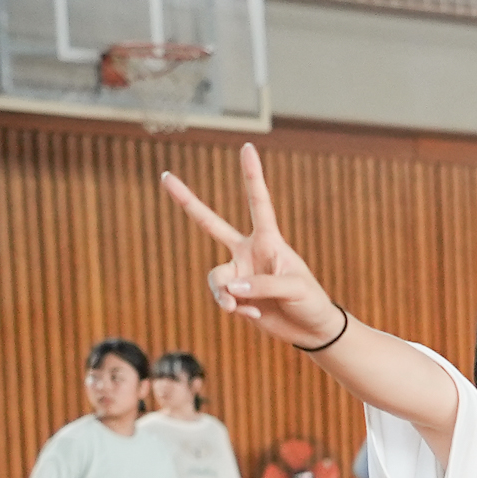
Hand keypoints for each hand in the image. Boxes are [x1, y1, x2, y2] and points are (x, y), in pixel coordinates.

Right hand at [161, 144, 342, 349]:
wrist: (310, 329)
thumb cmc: (311, 302)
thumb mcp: (294, 289)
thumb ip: (263, 286)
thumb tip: (231, 288)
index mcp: (268, 240)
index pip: (258, 203)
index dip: (252, 176)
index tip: (248, 147)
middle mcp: (248, 252)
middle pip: (210, 223)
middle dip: (187, 201)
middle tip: (165, 177)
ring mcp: (239, 273)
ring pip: (216, 277)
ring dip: (224, 294)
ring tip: (239, 306)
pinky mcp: (234, 295)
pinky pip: (222, 299)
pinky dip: (234, 308)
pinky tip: (253, 315)